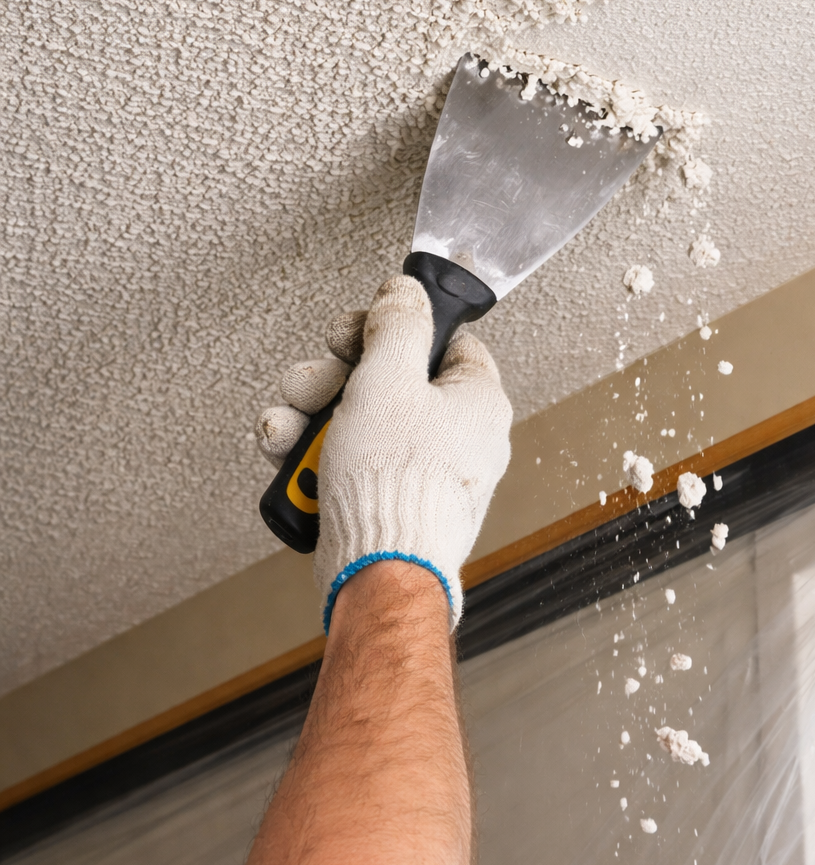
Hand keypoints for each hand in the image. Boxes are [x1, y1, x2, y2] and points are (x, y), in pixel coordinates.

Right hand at [256, 276, 511, 629]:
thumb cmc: (396, 483)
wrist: (377, 571)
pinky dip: (316, 458)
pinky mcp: (387, 503)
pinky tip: (287, 458)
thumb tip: (404, 293)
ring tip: (287, 427)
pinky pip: (350, 464)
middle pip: (389, 381)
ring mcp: (421, 474)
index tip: (357, 332)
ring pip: (360, 423)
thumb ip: (395, 326)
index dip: (393, 330)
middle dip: (334, 379)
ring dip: (312, 419)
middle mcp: (458, 438)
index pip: (443, 341)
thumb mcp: (388, 378)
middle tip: (311, 384)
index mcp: (477, 401)